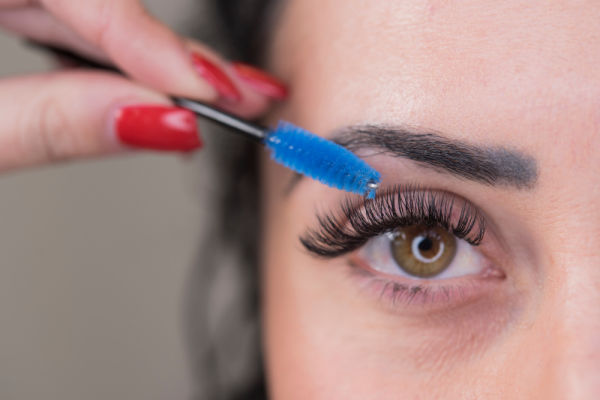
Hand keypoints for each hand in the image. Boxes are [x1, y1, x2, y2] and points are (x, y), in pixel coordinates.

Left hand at [0, 0, 286, 170]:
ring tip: (214, 95)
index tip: (211, 91)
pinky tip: (153, 81)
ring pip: (91, 10)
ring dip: (151, 60)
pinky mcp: (6, 8)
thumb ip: (49, 123)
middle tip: (242, 95)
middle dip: (170, 54)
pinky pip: (69, 19)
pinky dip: (113, 57)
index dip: (155, 41)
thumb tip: (158, 123)